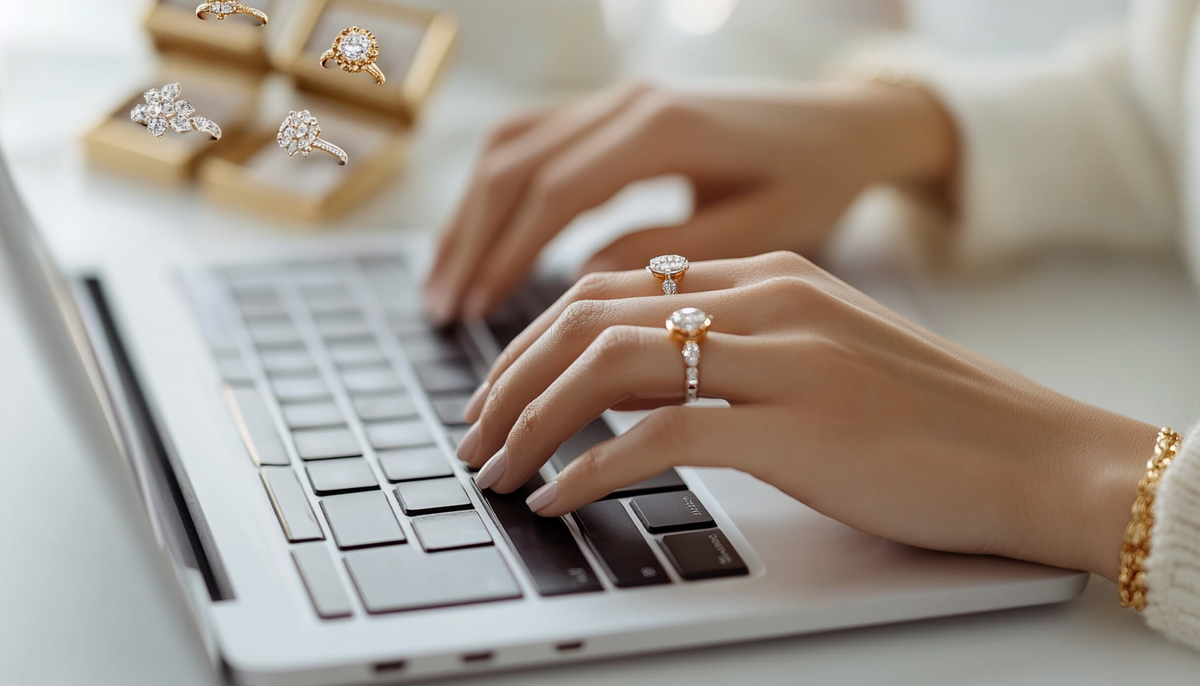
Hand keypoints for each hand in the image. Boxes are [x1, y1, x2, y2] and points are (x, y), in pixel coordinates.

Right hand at [424, 81, 957, 323]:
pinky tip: (479, 237)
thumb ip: (672, 256)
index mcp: (663, 130)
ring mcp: (615, 101)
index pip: (555, 193)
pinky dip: (495, 192)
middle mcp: (627, 103)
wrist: (843, 123)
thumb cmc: (816, 181)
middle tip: (442, 312)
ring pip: (511, 147)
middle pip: (515, 165)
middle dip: (471, 241)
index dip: (507, 256)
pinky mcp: (613, 113)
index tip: (475, 313)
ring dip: (470, 215)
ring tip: (443, 283)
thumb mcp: (761, 232)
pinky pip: (532, 142)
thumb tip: (583, 282)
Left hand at [454, 251, 1155, 580]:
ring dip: (534, 419)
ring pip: (611, 365)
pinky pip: (662, 434)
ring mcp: (781, 358)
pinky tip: (559, 494)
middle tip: (475, 433)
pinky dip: (593, 466)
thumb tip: (638, 383)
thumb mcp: (818, 354)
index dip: (535, 339)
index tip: (501, 390)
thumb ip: (734, 349)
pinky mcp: (797, 425)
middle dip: (512, 377)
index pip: (612, 287)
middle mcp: (765, 301)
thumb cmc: (923, 417)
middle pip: (591, 317)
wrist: (1032, 452)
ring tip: (498, 468)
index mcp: (766, 275)